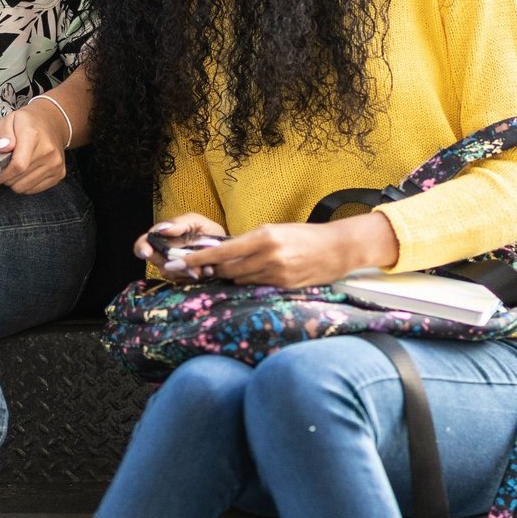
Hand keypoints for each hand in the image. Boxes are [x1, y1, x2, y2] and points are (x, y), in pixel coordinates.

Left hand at [0, 102, 68, 193]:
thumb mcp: (9, 119)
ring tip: (14, 167)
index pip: (17, 166)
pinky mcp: (59, 174)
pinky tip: (24, 171)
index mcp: (33, 136)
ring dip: (14, 181)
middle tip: (3, 166)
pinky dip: (24, 184)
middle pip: (18, 179)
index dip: (0, 176)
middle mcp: (48, 151)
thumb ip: (3, 133)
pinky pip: (33, 190)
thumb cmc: (28, 122)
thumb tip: (3, 148)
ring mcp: (55, 164)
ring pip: (24, 188)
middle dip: (4, 177)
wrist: (52, 122)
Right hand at [135, 213, 229, 278]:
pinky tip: (207, 271)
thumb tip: (164, 230)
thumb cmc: (208, 231)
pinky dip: (195, 276)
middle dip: (171, 263)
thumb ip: (180, 223)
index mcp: (162, 237)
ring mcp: (173, 267)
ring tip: (205, 268)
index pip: (143, 243)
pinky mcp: (183, 279)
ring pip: (170, 273)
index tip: (147, 253)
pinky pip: (182, 281)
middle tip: (190, 265)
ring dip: (186, 271)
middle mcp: (164, 254)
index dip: (141, 248)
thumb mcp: (196, 221)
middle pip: (156, 261)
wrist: (227, 248)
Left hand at [175, 214, 399, 288]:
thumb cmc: (303, 235)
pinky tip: (257, 274)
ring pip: (240, 280)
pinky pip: (256, 286)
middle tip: (205, 267)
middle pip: (228, 269)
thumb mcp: (274, 230)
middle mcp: (269, 256)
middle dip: (215, 269)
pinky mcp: (283, 287)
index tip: (180, 262)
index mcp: (264, 237)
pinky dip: (250, 281)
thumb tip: (223, 252)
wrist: (337, 249)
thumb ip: (250, 242)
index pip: (222, 252)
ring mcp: (277, 274)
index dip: (199, 259)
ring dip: (234, 276)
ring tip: (240, 267)